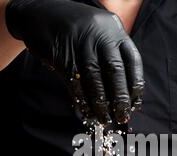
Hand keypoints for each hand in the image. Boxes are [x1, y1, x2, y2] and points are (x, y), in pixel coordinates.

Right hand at [6, 0, 143, 124]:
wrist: (41, 14)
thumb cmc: (78, 32)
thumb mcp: (101, 35)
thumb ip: (113, 57)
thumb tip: (125, 94)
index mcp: (114, 30)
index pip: (132, 61)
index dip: (135, 86)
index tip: (134, 104)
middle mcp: (99, 34)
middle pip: (114, 71)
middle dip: (120, 98)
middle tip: (122, 117)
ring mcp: (80, 44)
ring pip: (94, 79)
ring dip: (101, 104)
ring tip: (105, 119)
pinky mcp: (62, 55)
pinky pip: (75, 83)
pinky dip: (82, 100)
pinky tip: (87, 112)